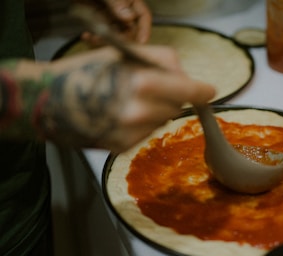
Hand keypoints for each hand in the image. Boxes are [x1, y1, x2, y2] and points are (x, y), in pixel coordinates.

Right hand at [40, 45, 214, 152]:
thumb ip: (161, 60)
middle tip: (150, 87)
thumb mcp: (123, 54)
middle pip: (178, 107)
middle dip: (171, 96)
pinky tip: (119, 115)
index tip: (208, 91)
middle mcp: (139, 112)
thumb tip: (186, 75)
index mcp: (142, 83)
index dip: (202, 91)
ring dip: (155, 111)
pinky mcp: (122, 147)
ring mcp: (131, 133)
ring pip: (163, 121)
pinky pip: (146, 133)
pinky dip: (141, 124)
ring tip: (128, 101)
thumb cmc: (84, 72)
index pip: (190, 91)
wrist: (47, 102)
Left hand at [81, 0, 151, 44]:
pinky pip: (101, 35)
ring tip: (92, 38)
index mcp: (129, 0)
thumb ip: (116, 1)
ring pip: (114, 35)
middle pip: (129, 30)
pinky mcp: (97, 21)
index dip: (144, 30)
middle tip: (108, 42)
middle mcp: (121, 10)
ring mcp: (109, 16)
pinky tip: (86, 36)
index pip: (142, 16)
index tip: (141, 43)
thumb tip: (129, 17)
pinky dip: (94, 38)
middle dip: (120, 39)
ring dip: (105, 40)